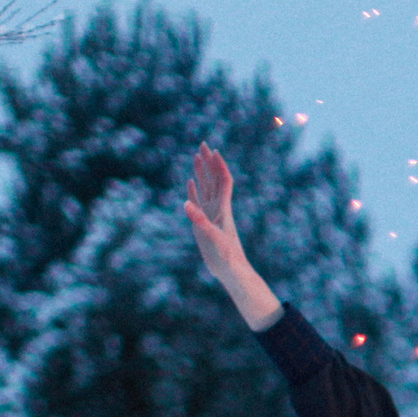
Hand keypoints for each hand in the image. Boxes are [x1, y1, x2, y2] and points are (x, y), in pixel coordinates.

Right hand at [183, 144, 281, 330]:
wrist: (231, 272)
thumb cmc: (227, 258)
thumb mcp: (212, 239)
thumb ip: (200, 221)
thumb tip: (186, 204)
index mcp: (223, 210)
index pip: (223, 182)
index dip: (219, 166)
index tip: (212, 150)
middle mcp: (218, 209)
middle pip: (214, 180)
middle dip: (208, 162)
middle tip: (202, 144)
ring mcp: (211, 216)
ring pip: (206, 188)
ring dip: (202, 172)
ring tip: (196, 157)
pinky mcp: (204, 224)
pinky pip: (199, 202)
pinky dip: (194, 190)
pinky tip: (191, 183)